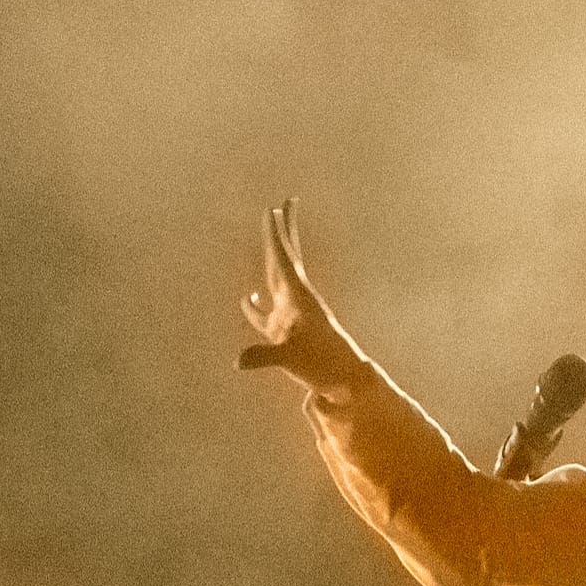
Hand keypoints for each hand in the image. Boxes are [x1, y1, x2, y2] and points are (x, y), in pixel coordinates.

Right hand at [235, 202, 361, 392]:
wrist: (346, 382)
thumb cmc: (326, 367)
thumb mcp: (293, 358)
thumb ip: (264, 356)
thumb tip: (239, 360)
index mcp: (299, 297)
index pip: (283, 259)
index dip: (276, 235)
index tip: (272, 210)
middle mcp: (296, 300)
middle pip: (285, 258)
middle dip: (283, 232)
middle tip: (283, 203)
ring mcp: (290, 316)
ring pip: (275, 279)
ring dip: (271, 258)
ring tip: (269, 240)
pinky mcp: (285, 335)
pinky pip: (265, 316)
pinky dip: (254, 307)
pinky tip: (248, 299)